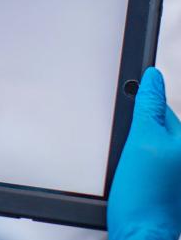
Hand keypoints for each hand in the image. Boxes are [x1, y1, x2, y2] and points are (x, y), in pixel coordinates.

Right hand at [108, 67, 180, 239]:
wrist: (139, 232)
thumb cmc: (144, 197)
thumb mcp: (142, 142)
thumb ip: (148, 106)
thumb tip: (152, 78)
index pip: (164, 109)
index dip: (141, 108)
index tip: (127, 114)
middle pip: (159, 127)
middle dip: (140, 132)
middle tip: (132, 154)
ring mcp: (177, 170)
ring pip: (152, 146)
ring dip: (137, 151)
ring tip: (134, 170)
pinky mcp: (170, 184)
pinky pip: (151, 163)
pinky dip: (139, 165)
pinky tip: (134, 178)